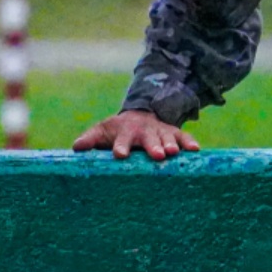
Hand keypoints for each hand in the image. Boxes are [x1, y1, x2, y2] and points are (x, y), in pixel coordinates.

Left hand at [73, 109, 200, 161]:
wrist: (138, 115)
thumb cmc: (117, 130)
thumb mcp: (102, 131)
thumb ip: (90, 139)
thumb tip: (76, 147)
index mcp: (125, 132)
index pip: (121, 140)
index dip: (121, 147)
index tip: (120, 155)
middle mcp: (144, 131)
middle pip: (148, 139)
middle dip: (153, 146)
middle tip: (158, 155)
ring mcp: (160, 131)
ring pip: (166, 138)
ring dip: (171, 144)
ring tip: (174, 153)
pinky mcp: (173, 133)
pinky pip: (183, 136)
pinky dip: (189, 142)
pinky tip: (195, 149)